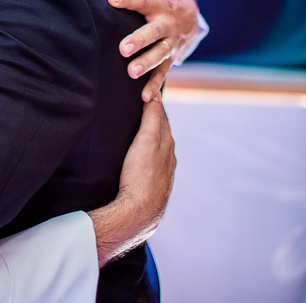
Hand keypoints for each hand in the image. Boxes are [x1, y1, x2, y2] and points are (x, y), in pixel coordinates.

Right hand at [89, 98, 175, 265]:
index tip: (146, 91)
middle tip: (141, 106)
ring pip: (157, 149)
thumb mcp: (147, 140)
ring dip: (149, 138)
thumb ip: (152, 117)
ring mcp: (161, 173)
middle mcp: (168, 158)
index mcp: (167, 144)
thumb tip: (154, 95)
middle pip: (161, 132)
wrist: (137, 213)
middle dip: (153, 119)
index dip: (153, 104)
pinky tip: (137, 158)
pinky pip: (151, 165)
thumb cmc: (141, 175)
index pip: (161, 117)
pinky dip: (146, 155)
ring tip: (137, 129)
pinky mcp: (152, 186)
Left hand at [109, 0, 199, 100]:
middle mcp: (166, 25)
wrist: (193, 16)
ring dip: (146, 64)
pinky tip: (144, 97)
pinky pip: (163, 73)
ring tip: (131, 72)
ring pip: (159, 54)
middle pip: (153, 33)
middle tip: (123, 49)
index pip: (142, 0)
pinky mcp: (171, 58)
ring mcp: (170, 43)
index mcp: (160, 4)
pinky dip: (155, 85)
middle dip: (139, 40)